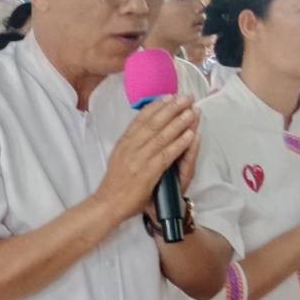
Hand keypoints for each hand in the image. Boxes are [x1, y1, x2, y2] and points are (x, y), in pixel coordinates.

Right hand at [96, 96, 196, 225]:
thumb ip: (130, 144)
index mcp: (123, 144)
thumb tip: (143, 129)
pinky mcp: (148, 172)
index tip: (169, 96)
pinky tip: (190, 134)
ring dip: (179, 122)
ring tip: (191, 112)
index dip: (156, 106)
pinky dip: (179, 143)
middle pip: (153, 123)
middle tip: (186, 98)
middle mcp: (130, 148)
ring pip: (162, 136)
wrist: (108, 204)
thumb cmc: (115, 184)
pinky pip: (167, 154)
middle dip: (171, 108)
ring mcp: (139, 160)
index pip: (140, 119)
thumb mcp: (119, 158)